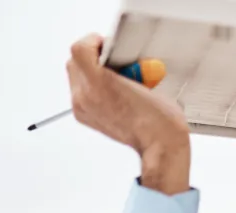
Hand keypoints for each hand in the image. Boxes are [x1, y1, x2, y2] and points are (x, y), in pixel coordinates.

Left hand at [66, 34, 190, 194]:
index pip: (80, 49)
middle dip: (93, 57)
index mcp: (100, 84)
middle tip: (114, 61)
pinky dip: (92, 87)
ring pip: (76, 76)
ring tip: (116, 80)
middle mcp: (86, 96)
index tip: (107, 46)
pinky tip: (113, 93)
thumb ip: (128, 64)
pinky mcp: (85, 116)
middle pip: (75, 61)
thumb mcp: (148, 80)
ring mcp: (83, 108)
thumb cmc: (161, 120)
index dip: (94, 42)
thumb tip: (123, 58)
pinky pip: (80, 92)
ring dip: (92, 72)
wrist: (160, 148)